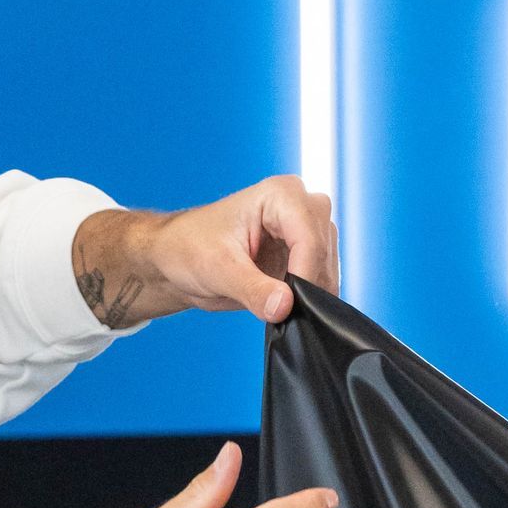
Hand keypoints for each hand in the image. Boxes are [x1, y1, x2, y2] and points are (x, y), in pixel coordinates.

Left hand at [73, 178, 338, 329]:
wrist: (178, 257)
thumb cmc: (189, 247)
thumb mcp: (217, 270)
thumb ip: (253, 289)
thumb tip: (284, 306)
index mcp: (280, 195)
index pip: (310, 236)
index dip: (305, 274)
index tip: (290, 305)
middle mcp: (299, 206)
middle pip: (325, 249)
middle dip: (309, 284)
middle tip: (284, 311)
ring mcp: (305, 231)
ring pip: (329, 266)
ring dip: (311, 293)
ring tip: (278, 309)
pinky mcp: (304, 255)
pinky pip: (322, 279)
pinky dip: (309, 297)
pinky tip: (286, 307)